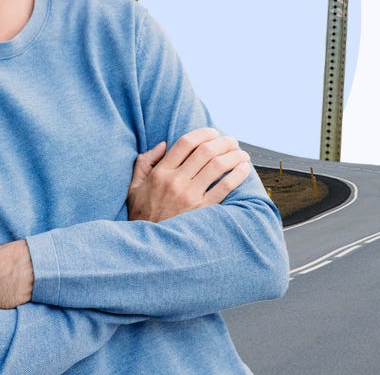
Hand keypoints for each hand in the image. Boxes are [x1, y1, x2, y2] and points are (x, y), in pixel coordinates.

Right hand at [127, 127, 252, 222]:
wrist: (148, 246)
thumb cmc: (142, 215)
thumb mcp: (134, 187)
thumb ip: (144, 162)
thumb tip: (163, 144)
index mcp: (161, 173)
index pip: (186, 143)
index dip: (203, 133)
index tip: (213, 132)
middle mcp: (176, 181)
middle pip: (206, 151)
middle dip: (224, 142)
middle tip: (232, 141)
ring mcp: (190, 196)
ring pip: (218, 166)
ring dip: (234, 155)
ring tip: (242, 154)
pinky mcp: (203, 210)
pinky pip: (225, 187)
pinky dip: (238, 175)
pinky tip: (244, 169)